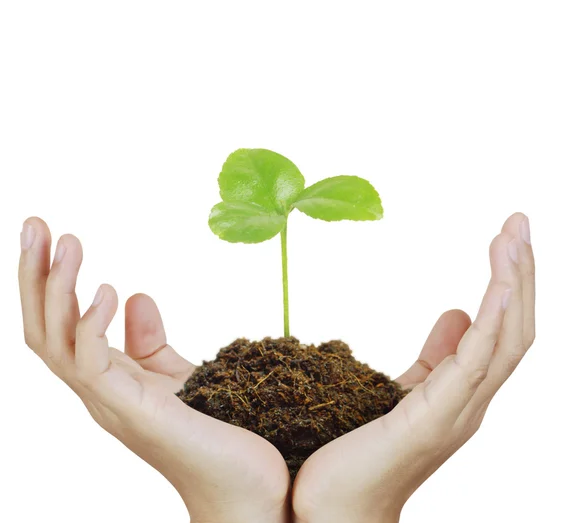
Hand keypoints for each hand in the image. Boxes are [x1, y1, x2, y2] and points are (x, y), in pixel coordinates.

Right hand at [18, 217, 290, 522]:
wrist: (248, 488)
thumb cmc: (215, 433)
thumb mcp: (177, 375)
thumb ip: (150, 343)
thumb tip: (137, 295)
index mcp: (107, 380)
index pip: (60, 325)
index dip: (49, 281)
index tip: (51, 234)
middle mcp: (99, 392)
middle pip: (44, 329)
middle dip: (35, 275)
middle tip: (35, 223)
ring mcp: (111, 405)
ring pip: (57, 343)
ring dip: (56, 289)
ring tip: (67, 243)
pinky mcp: (134, 413)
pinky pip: (93, 367)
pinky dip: (91, 326)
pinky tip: (107, 291)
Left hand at [291, 213, 534, 522]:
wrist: (335, 508)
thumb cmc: (363, 453)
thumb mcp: (405, 390)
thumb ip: (436, 356)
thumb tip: (456, 311)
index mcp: (463, 391)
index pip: (500, 328)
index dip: (509, 282)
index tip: (506, 238)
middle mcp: (471, 400)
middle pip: (512, 327)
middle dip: (519, 272)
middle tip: (518, 221)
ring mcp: (458, 410)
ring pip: (504, 338)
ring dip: (512, 284)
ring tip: (513, 235)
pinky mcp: (433, 417)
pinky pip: (475, 362)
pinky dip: (491, 320)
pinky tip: (498, 283)